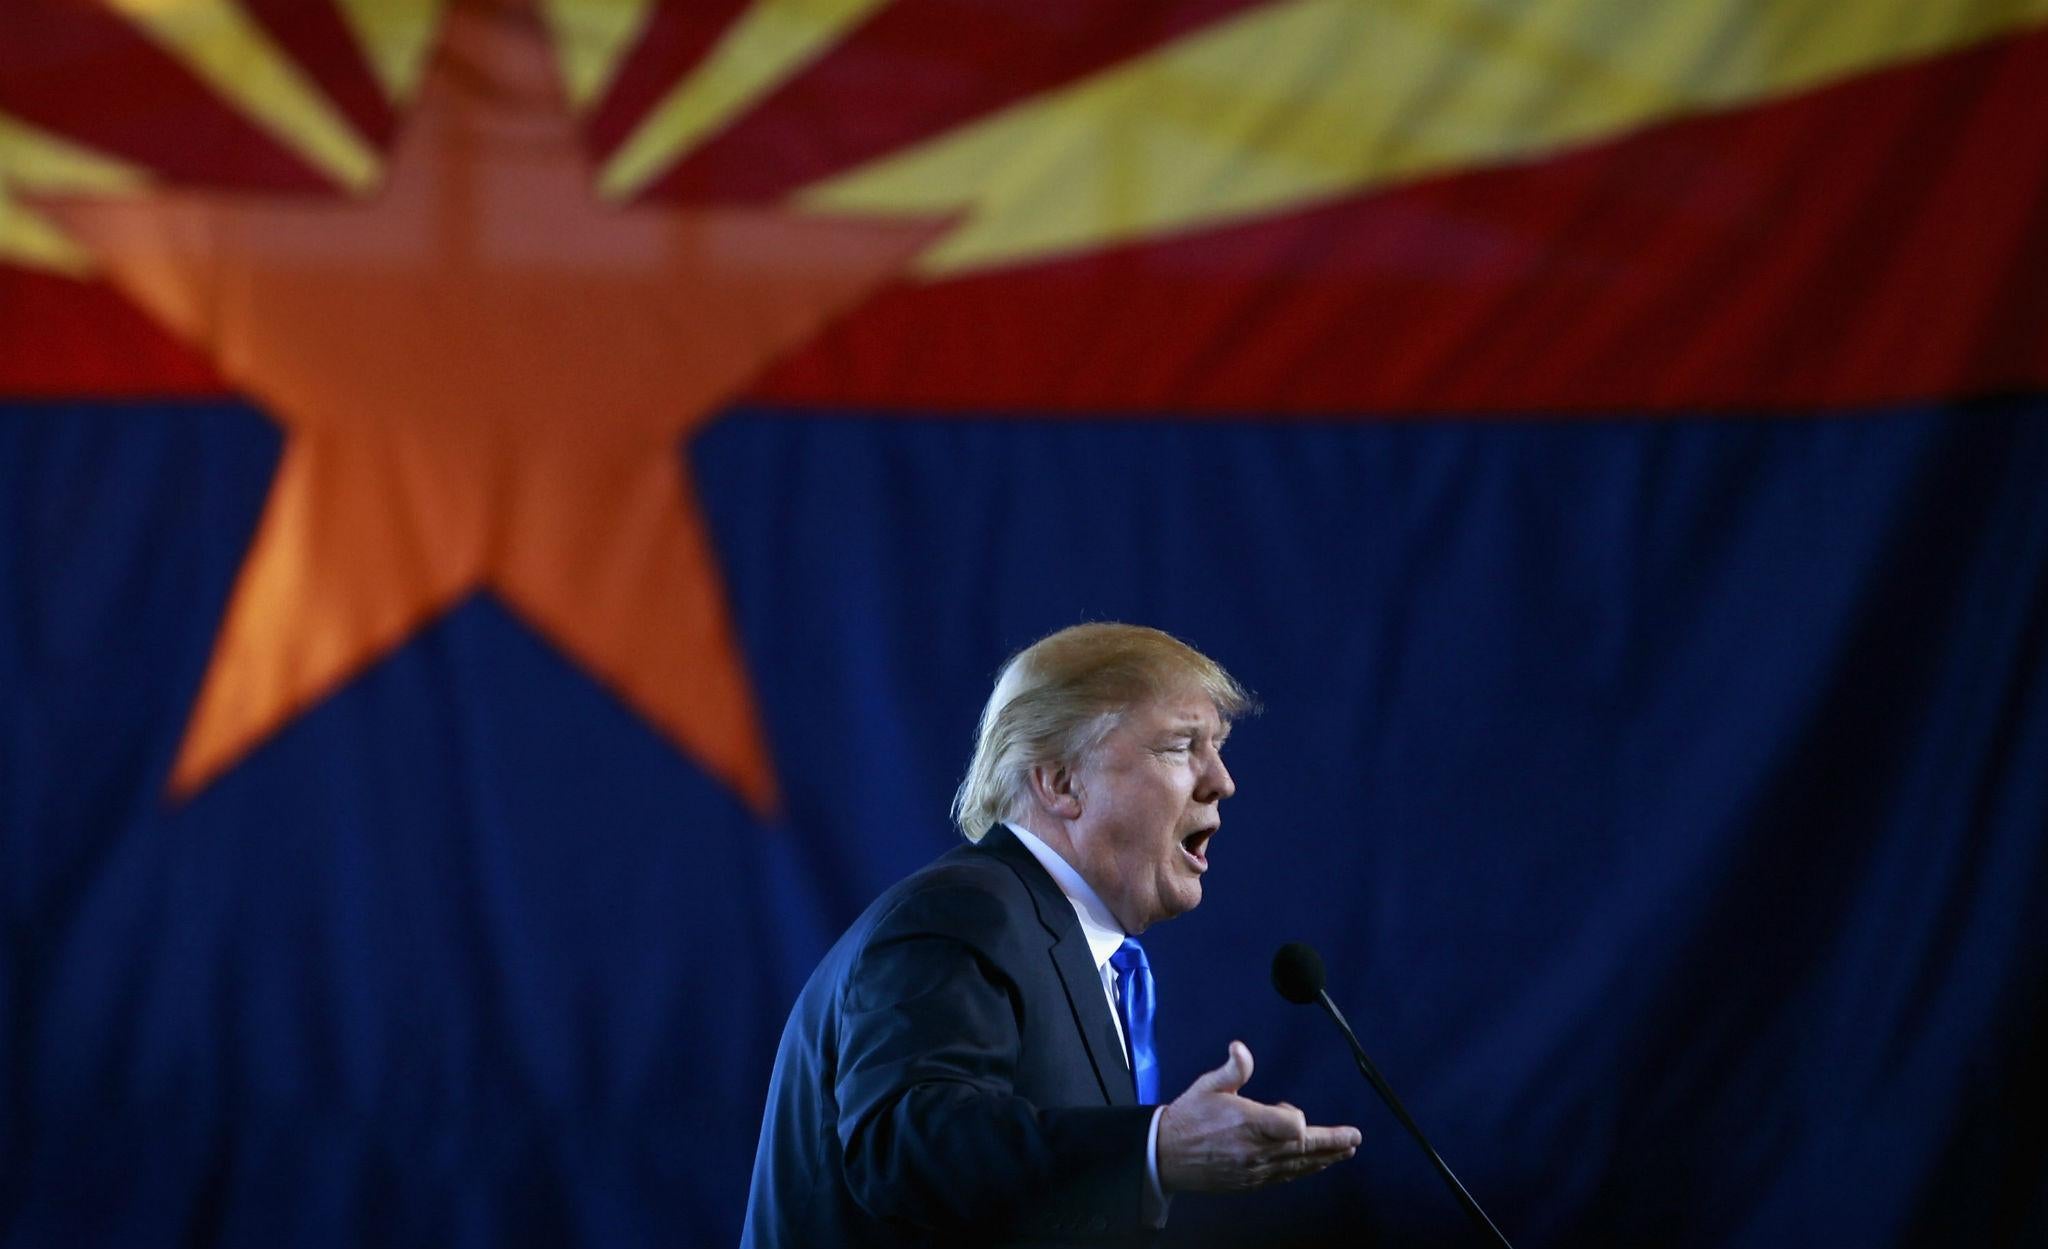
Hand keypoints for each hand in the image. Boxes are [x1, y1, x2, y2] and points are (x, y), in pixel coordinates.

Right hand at [1157, 1041, 1361, 1192]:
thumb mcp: (1207, 1086)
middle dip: (1333, 1142)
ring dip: (1325, 1158)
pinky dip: (1304, 1170)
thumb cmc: (1188, 1118)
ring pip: (1299, 1165)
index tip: (1289, 1108)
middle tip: (1354, 1138)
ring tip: (1345, 1152)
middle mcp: (1256, 1150)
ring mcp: (1256, 1169)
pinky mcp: (1252, 1181)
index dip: (1297, 1117)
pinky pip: (1285, 1176)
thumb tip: (1241, 1048)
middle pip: (1305, 1148)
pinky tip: (1315, 1165)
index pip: (1292, 1125)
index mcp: (1248, 1123)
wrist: (1166, 1156)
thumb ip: (1232, 1069)